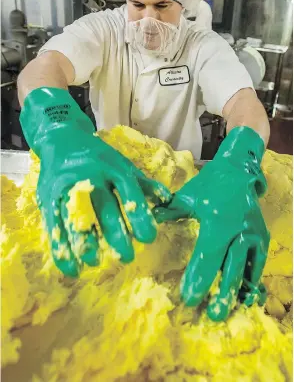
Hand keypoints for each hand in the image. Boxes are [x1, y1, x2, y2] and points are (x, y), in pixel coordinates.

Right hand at [20, 88, 170, 276]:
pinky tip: (72, 267)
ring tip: (96, 262)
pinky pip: (55, 224)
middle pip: (104, 208)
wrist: (61, 140)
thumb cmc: (97, 156)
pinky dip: (62, 248)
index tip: (148, 238)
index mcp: (113, 168)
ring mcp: (68, 186)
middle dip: (115, 234)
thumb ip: (143, 184)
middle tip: (126, 256)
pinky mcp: (50, 197)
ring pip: (77, 217)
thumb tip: (168, 200)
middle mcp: (91, 176)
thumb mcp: (122, 164)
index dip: (139, 216)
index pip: (129, 193)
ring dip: (86, 243)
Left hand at [153, 127, 269, 320]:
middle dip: (221, 292)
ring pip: (246, 268)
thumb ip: (168, 212)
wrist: (238, 171)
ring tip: (229, 310)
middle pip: (230, 267)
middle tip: (213, 315)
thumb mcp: (186, 196)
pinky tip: (244, 296)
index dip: (199, 278)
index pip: (208, 255)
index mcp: (217, 220)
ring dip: (238, 291)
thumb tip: (145, 225)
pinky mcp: (261, 237)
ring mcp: (253, 234)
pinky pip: (257, 263)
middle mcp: (238, 229)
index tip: (189, 298)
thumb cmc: (208, 185)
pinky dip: (251, 280)